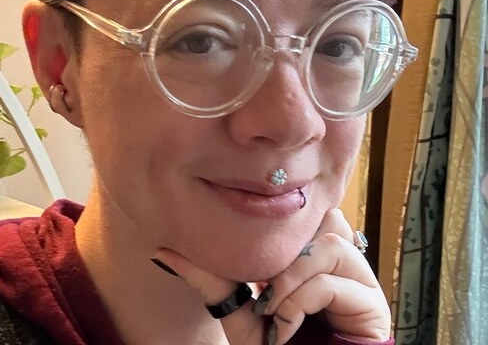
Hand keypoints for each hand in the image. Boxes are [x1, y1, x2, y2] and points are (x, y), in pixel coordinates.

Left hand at [153, 209, 390, 343]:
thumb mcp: (237, 311)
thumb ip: (207, 279)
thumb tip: (162, 251)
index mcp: (312, 252)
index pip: (302, 211)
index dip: (277, 228)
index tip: (253, 264)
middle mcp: (339, 258)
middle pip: (319, 217)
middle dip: (284, 249)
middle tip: (263, 284)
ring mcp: (358, 278)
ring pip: (327, 242)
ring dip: (291, 276)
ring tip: (272, 307)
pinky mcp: (373, 302)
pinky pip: (333, 277)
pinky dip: (302, 297)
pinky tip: (286, 323)